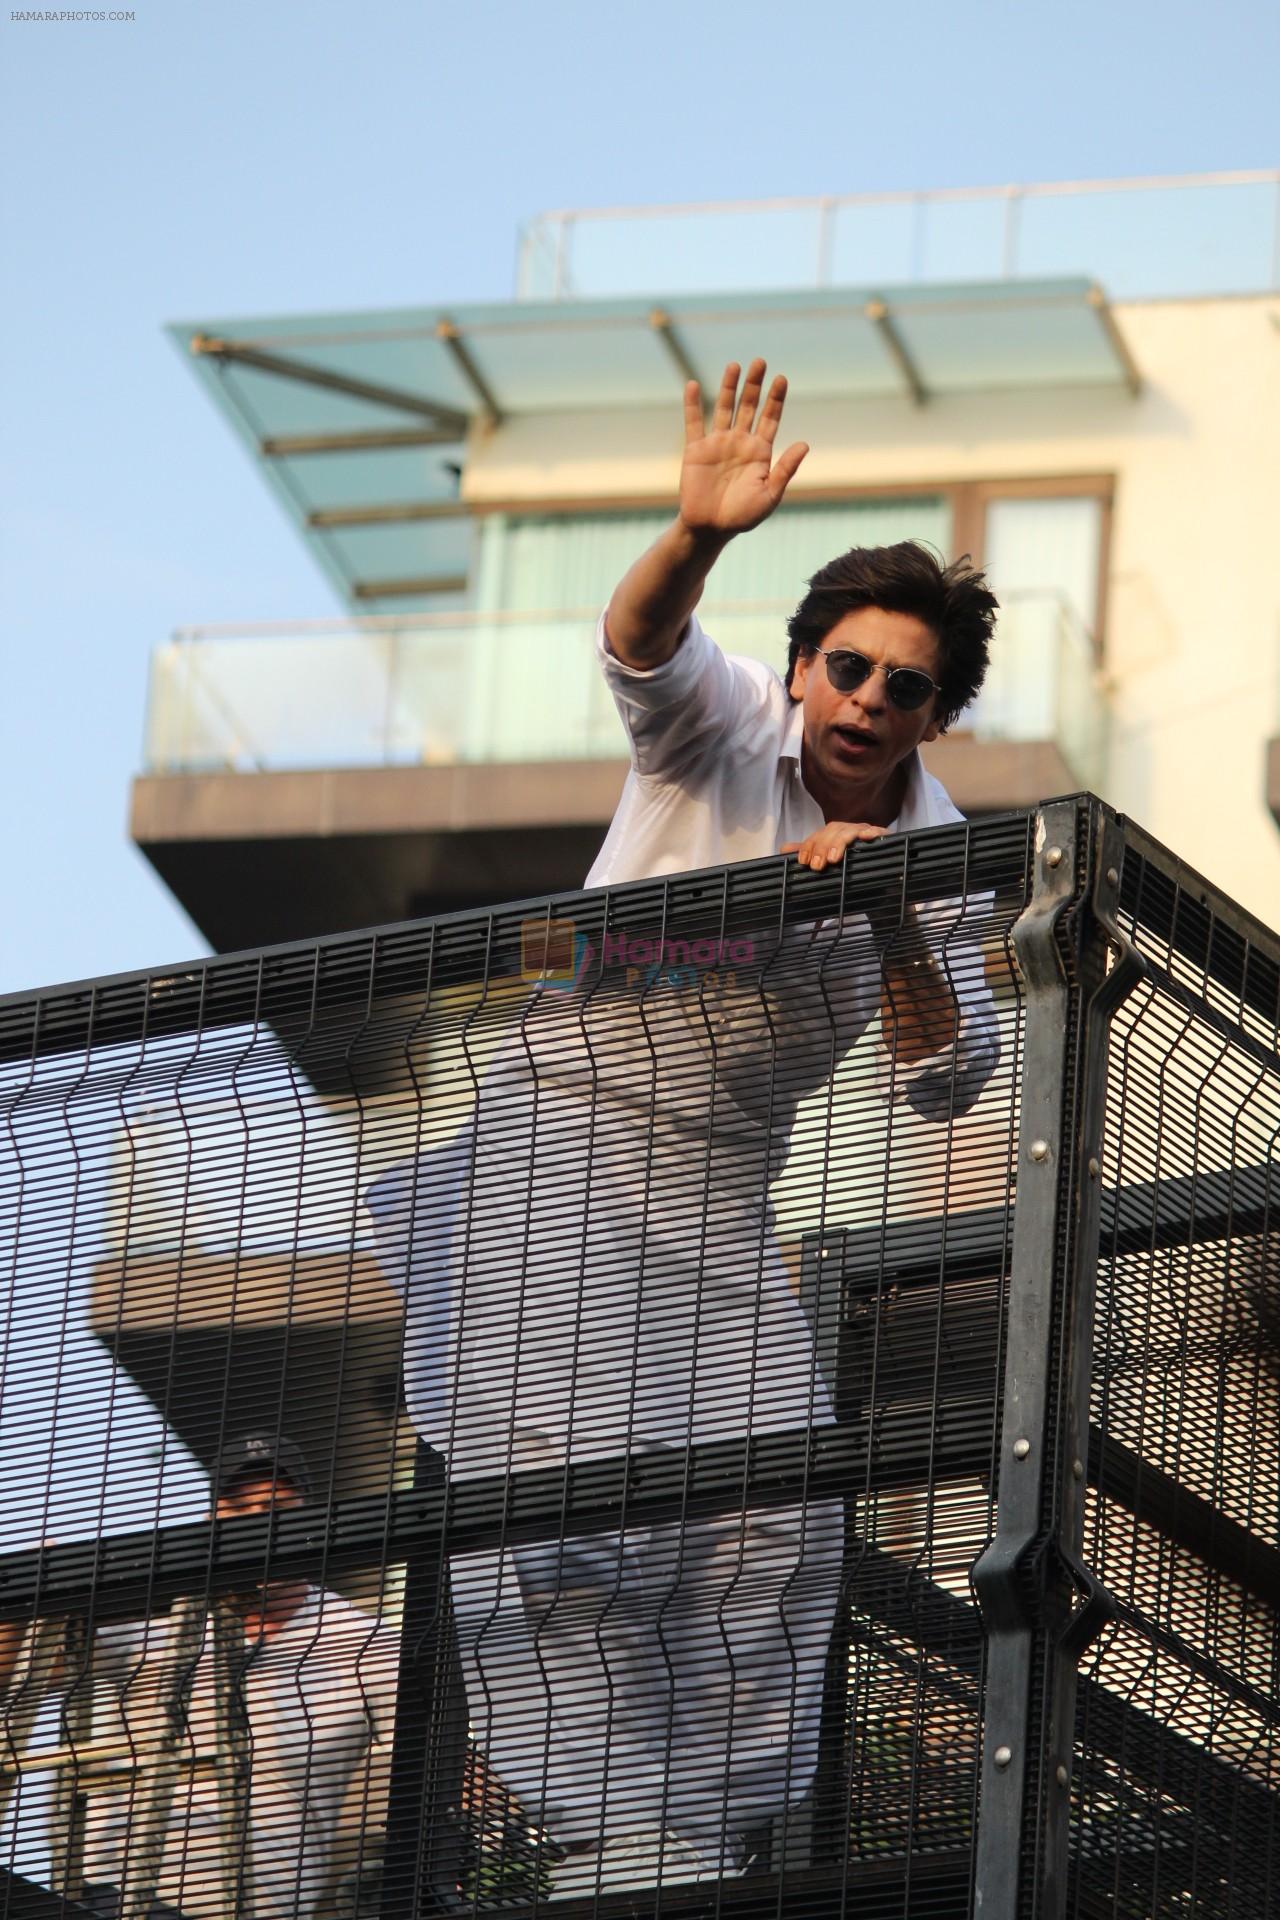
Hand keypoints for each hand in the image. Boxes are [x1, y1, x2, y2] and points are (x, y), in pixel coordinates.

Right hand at [678, 358, 807, 536]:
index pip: (770, 418)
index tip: (782, 379)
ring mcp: (718, 444)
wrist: (711, 529)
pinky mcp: (696, 450)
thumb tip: (805, 443)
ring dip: (729, 387)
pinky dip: (693, 404)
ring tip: (735, 365)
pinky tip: (694, 384)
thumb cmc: (743, 516)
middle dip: (755, 385)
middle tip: (760, 362)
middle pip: (749, 407)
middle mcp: (740, 443)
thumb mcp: (770, 495)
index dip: (776, 399)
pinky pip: (694, 423)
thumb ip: (785, 469)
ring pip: (724, 408)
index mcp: (760, 452)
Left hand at [781, 822, 888, 870]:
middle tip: (817, 866)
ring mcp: (866, 832)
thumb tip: (784, 848)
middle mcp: (850, 831)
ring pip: (851, 830)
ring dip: (840, 842)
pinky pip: (878, 830)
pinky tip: (866, 838)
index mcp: (835, 834)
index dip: (810, 846)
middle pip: (833, 830)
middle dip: (822, 846)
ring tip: (833, 859)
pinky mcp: (884, 837)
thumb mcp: (828, 864)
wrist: (881, 881)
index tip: (804, 861)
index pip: (820, 834)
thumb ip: (809, 854)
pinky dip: (872, 832)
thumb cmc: (851, 869)